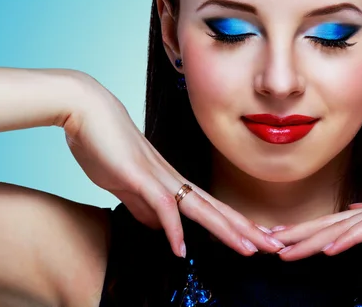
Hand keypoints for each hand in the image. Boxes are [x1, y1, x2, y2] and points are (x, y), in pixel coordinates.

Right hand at [60, 73, 280, 257]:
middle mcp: (172, 179)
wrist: (85, 109)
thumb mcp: (126, 184)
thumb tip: (161, 228)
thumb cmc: (105, 144)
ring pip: (200, 208)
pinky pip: (161, 206)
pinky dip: (173, 229)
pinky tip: (180, 251)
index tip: (258, 240)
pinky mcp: (138, 176)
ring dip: (226, 230)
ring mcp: (158, 176)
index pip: (212, 207)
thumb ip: (144, 206)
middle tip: (275, 246)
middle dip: (247, 230)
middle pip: (217, 208)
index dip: (236, 225)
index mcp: (171, 181)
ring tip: (251, 249)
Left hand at [272, 121, 361, 260]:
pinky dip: (349, 239)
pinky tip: (328, 249)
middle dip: (297, 235)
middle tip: (266, 242)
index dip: (308, 230)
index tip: (281, 236)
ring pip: (344, 228)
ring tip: (282, 249)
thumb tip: (359, 215)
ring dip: (311, 240)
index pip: (337, 222)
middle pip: (331, 224)